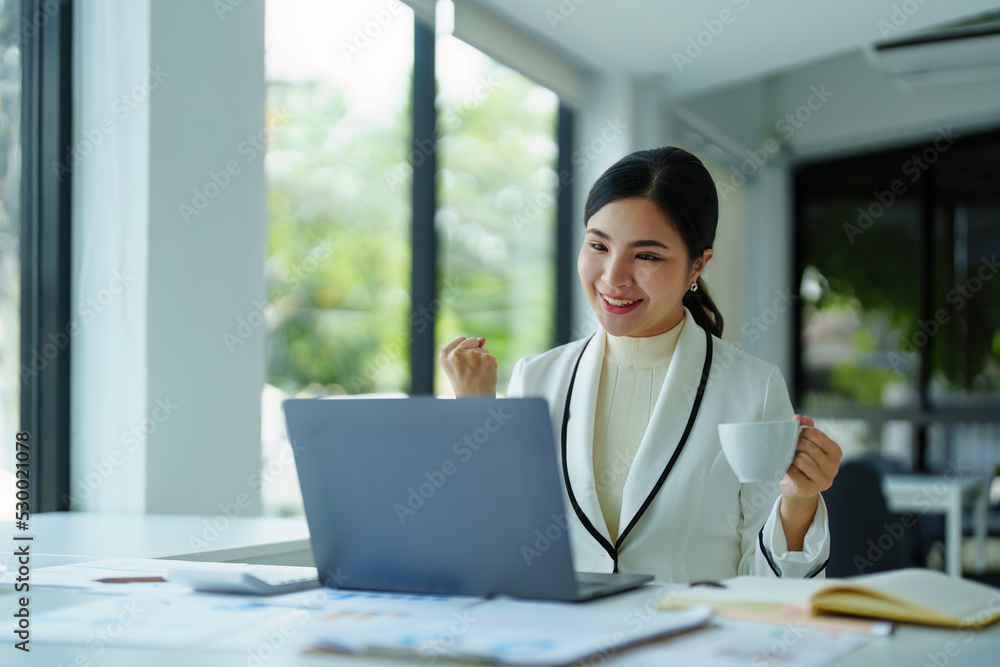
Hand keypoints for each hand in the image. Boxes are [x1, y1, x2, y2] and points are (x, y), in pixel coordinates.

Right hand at [438, 336, 497, 396]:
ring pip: (483, 349)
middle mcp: (456, 353)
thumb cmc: (464, 384)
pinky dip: (489, 364)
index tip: (462, 364)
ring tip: (476, 374)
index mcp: (444, 354)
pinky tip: (484, 374)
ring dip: (482, 359)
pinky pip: (490, 356)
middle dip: (474, 351)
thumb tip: (483, 339)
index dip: (464, 351)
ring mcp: (472, 355)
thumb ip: (467, 348)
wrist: (474, 401)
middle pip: (472, 340)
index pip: (461, 339)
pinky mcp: (487, 358)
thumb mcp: (457, 364)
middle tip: (469, 369)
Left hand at [778, 414, 841, 549]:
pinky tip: (790, 469)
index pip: (815, 434)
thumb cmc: (805, 460)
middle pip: (807, 446)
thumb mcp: (809, 443)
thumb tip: (799, 417)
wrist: (799, 488)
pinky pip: (793, 472)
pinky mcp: (809, 489)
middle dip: (796, 444)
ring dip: (792, 458)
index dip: (803, 432)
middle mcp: (833, 467)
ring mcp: (823, 480)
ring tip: (793, 460)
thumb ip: (807, 427)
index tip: (799, 436)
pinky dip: (787, 468)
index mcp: (836, 452)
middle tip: (793, 448)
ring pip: (801, 459)